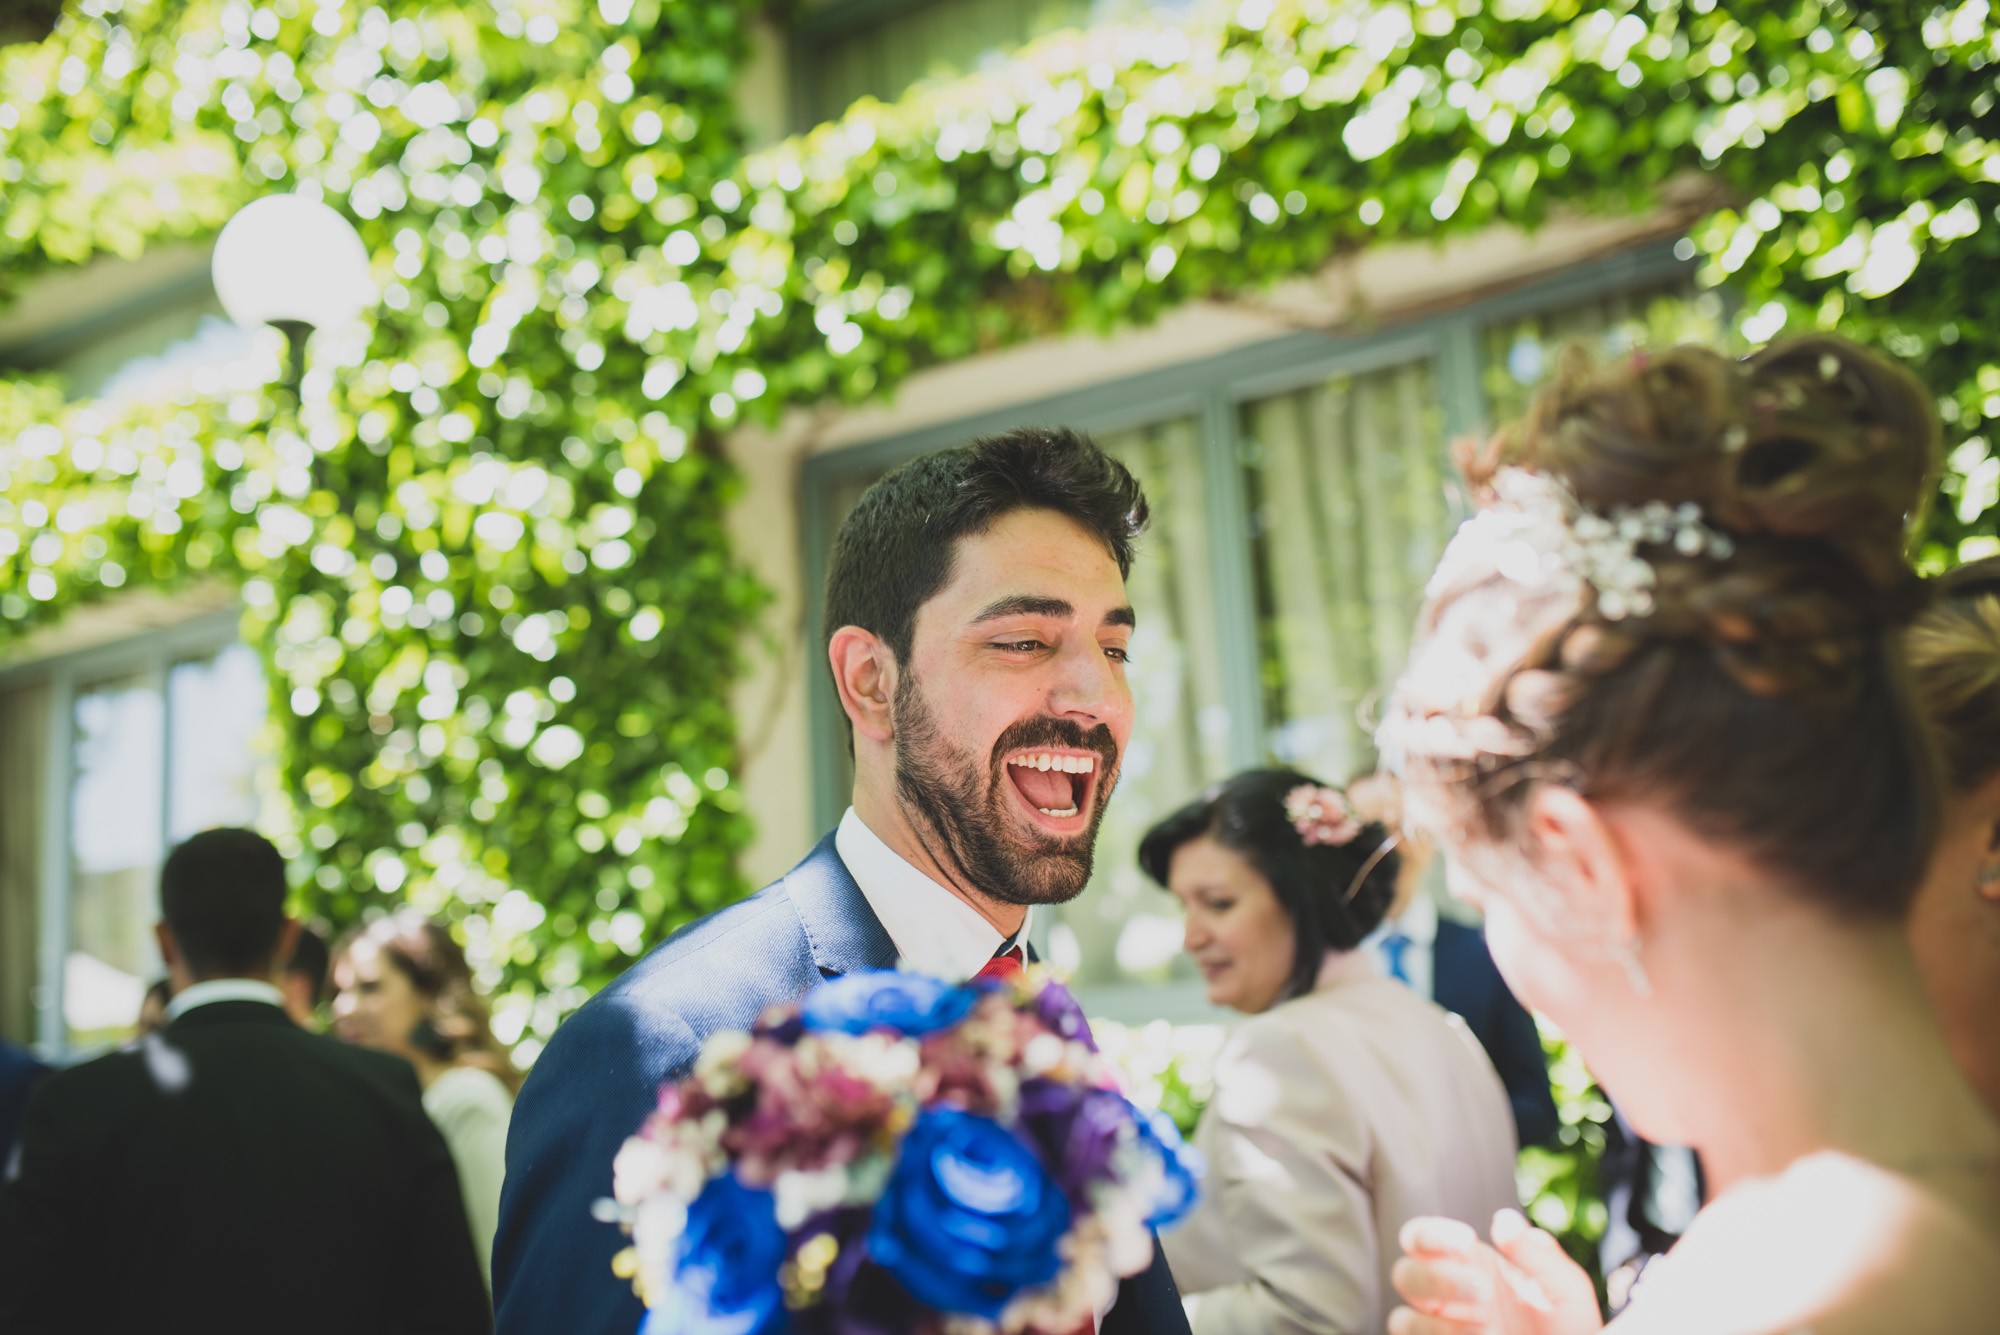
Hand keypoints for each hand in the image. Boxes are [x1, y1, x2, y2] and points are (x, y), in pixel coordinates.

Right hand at [1387, 1209, 1603, 1334]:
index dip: (1433, 1234)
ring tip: (1487, 1327)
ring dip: (1438, 1322)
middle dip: (1438, 1279)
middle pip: (1404, 1274)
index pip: (1421, 1238)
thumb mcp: (1568, 1293)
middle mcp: (1447, 1299)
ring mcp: (1442, 1332)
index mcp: (1469, 1267)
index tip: (1468, 1241)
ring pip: (1402, 1319)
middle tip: (1483, 1292)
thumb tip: (1503, 1220)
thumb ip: (1540, 1256)